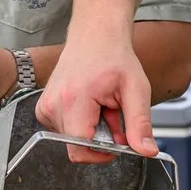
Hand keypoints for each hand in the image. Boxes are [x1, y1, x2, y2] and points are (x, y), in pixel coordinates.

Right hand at [39, 30, 155, 161]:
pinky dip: (82, 124)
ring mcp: (45, 107)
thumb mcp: (136, 89)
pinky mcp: (44, 109)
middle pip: (78, 145)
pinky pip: (65, 131)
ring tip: (102, 105)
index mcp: (73, 100)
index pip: (80, 148)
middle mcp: (53, 105)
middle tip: (113, 112)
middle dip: (101, 138)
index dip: (102, 153)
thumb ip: (140, 123)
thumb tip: (147, 151)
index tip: (118, 143)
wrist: (95, 35)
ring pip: (72, 140)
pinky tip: (91, 105)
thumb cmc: (114, 57)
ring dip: (93, 130)